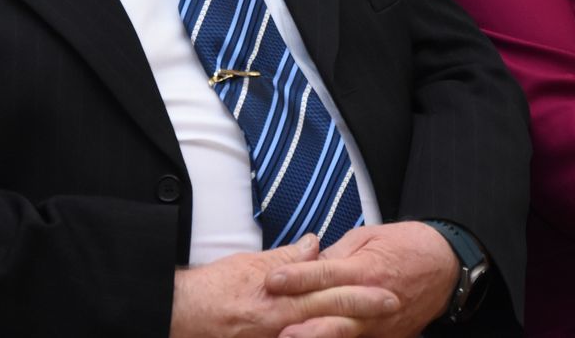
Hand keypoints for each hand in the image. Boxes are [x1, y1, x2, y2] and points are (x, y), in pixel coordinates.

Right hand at [170, 235, 399, 337]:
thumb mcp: (250, 265)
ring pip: (320, 335)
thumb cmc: (213, 288)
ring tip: (376, 324)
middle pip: (331, 316)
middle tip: (394, 304)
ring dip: (348, 330)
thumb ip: (286, 258)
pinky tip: (337, 337)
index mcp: (280, 296)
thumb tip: (315, 245)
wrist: (180, 315)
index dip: (360, 290)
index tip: (386, 287)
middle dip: (365, 311)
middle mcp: (282, 323)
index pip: (328, 291)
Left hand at [266, 222, 459, 337]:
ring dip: (317, 337)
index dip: (298, 277)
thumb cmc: (406, 245)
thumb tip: (307, 262)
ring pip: (344, 334)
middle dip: (302, 318)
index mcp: (366, 269)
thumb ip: (337, 253)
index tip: (272, 280)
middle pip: (332, 311)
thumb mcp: (369, 236)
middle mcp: (372, 300)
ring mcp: (381, 324)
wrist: (447, 267)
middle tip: (275, 324)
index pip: (326, 273)